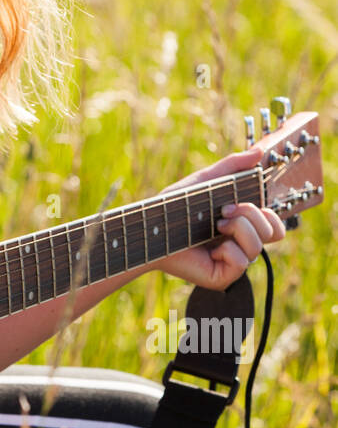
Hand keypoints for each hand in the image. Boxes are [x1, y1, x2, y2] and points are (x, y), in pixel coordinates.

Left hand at [151, 146, 285, 288]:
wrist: (151, 226)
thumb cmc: (175, 206)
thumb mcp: (207, 180)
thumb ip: (233, 166)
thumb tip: (260, 151)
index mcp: (242, 225)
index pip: (275, 225)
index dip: (266, 212)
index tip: (234, 202)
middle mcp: (241, 245)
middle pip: (274, 233)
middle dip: (250, 216)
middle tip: (222, 213)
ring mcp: (233, 262)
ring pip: (259, 247)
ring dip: (238, 229)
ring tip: (215, 227)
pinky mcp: (223, 277)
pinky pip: (243, 262)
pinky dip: (228, 250)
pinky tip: (210, 250)